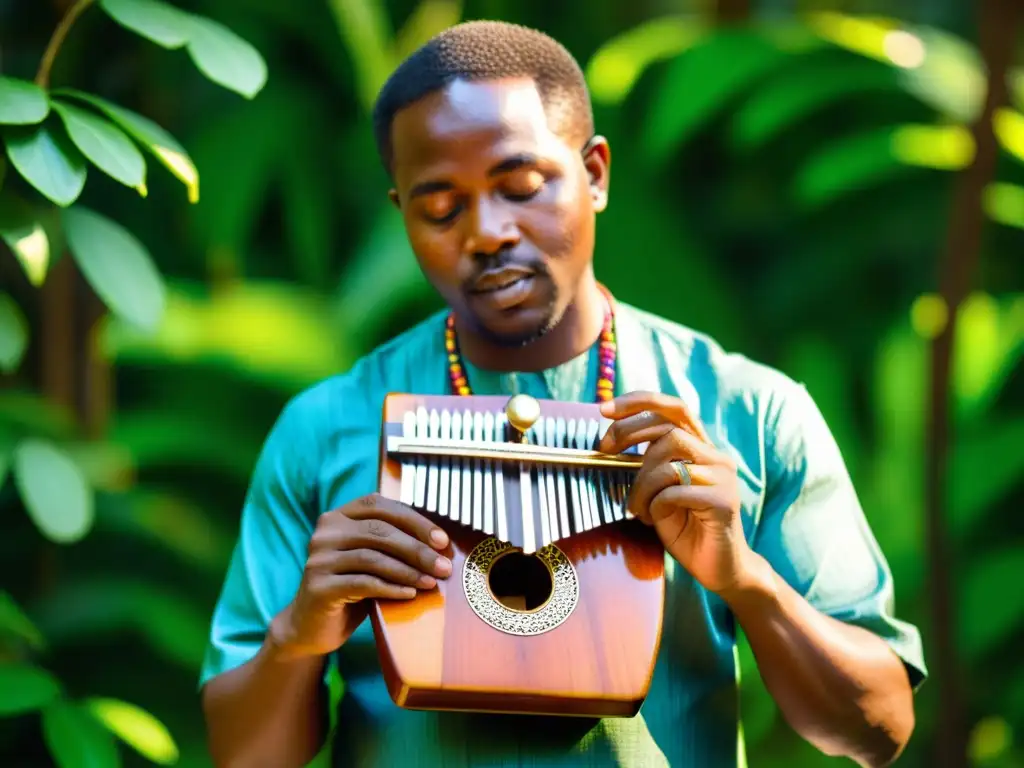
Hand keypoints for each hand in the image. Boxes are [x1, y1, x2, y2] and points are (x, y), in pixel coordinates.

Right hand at [269, 493, 451, 659]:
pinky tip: (409, 594)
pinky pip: (363, 583)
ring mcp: (318, 559)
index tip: (442, 540)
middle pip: (379, 532)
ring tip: (431, 582)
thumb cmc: (352, 590)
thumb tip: (441, 545)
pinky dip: (391, 588)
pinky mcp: (318, 586)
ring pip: (373, 558)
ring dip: (408, 571)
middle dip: (417, 549)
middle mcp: (325, 532)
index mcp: (339, 517)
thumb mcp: (373, 561)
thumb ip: (394, 545)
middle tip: (444, 567)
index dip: (414, 520)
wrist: (312, 628)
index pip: (380, 506)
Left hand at [598, 391, 755, 595]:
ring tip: (637, 507)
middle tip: (604, 450)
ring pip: (668, 460)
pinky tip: (653, 519)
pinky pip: (675, 492)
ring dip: (641, 483)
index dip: (639, 402)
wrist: (720, 569)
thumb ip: (648, 464)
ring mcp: (723, 477)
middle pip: (669, 427)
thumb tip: (612, 438)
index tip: (604, 409)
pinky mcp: (724, 501)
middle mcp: (716, 457)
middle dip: (629, 433)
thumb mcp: (659, 490)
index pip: (674, 408)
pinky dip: (655, 505)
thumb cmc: (685, 529)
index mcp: (701, 448)